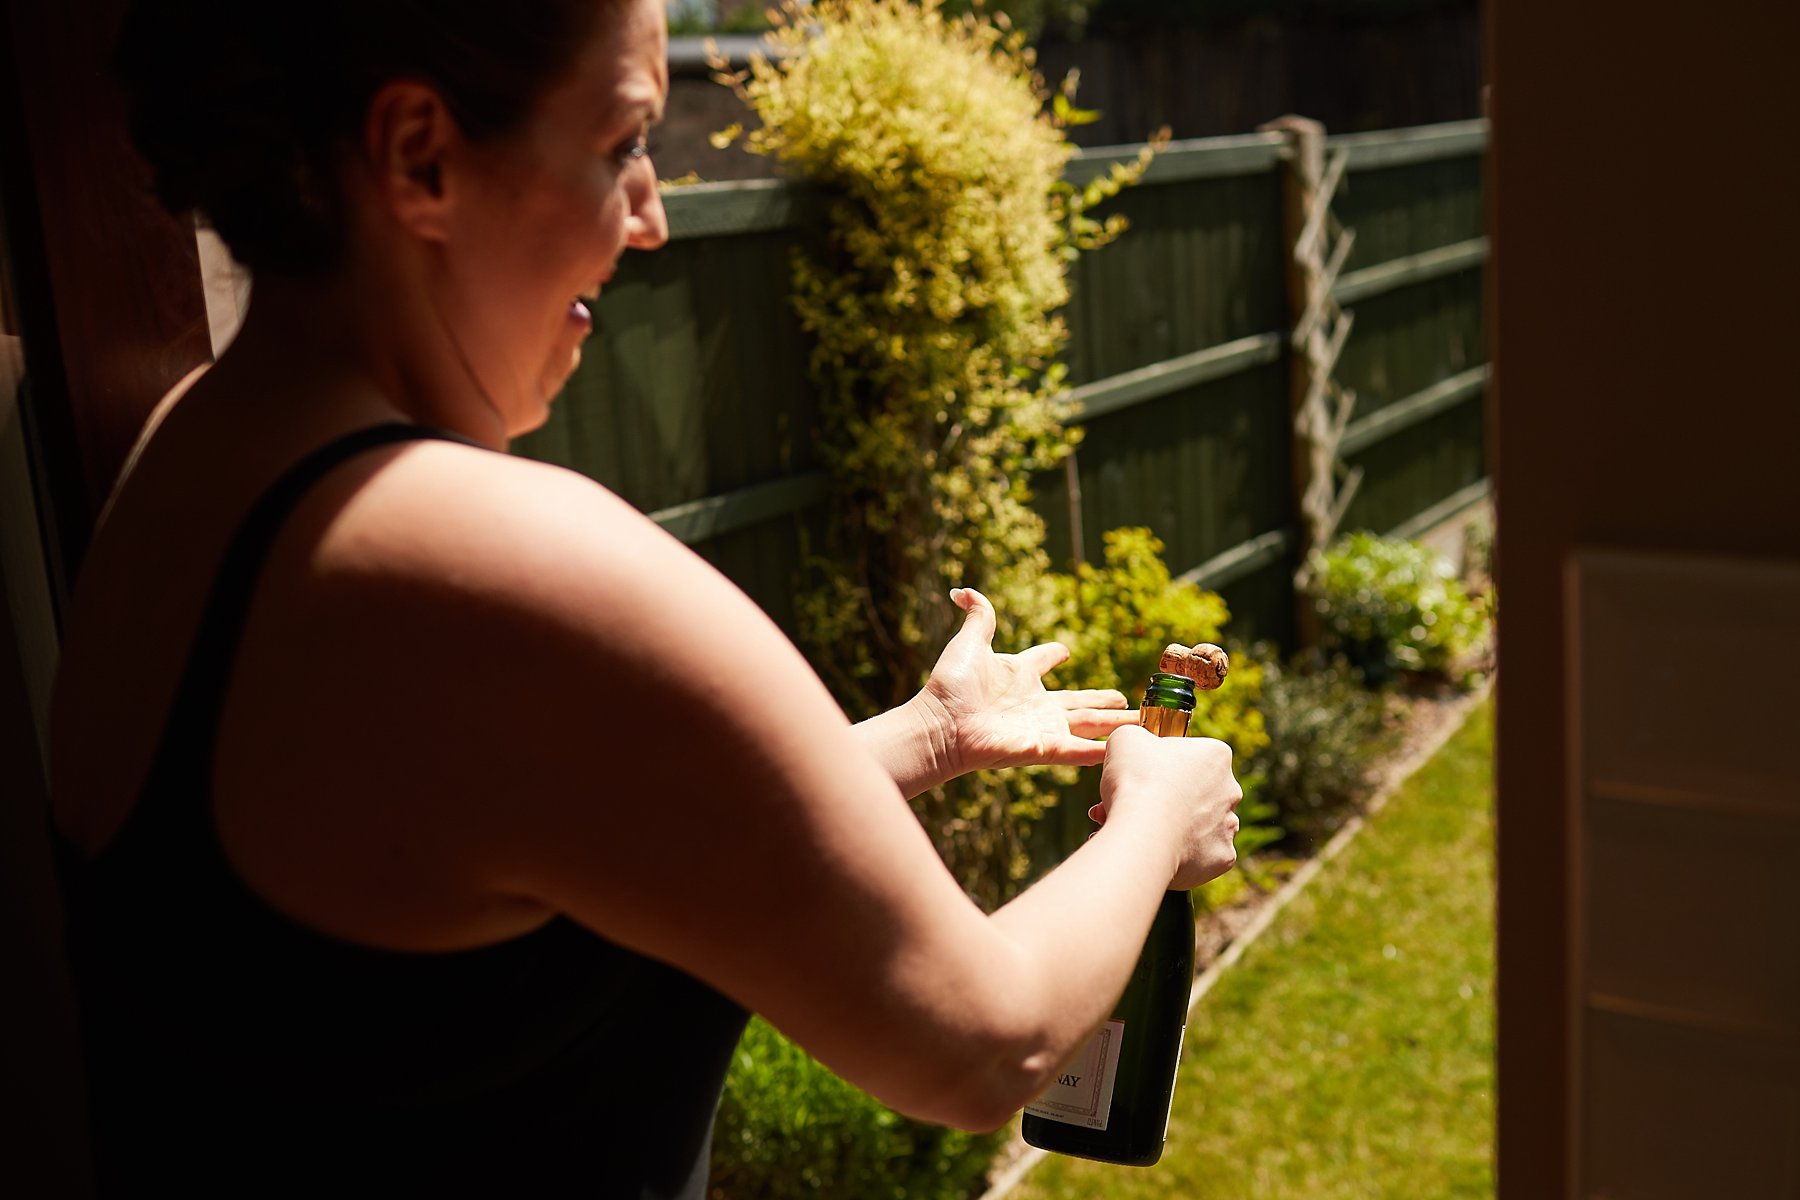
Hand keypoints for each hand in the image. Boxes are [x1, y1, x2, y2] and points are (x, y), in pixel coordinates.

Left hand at [915, 588, 1135, 776]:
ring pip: (1091, 725)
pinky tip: (1127, 752)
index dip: (1053, 652)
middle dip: (1104, 702)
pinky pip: (1080, 750)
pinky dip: (1102, 751)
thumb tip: (962, 590)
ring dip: (1117, 725)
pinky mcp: (1045, 747)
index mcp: (1019, 674)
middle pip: (1079, 701)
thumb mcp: (969, 643)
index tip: (1063, 649)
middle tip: (1127, 699)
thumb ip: (978, 616)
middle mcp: (1035, 703)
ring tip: (1143, 723)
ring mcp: (1042, 726)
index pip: (1042, 659)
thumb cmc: (950, 686)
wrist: (941, 724)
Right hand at [1091, 722, 1241, 889]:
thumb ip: (1137, 736)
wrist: (1142, 833)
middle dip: (1172, 798)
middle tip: (1139, 806)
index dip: (1164, 765)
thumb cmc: (1136, 780)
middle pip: (1198, 792)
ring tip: (1146, 831)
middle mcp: (1231, 789)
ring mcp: (1229, 825)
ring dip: (1178, 827)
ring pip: (1202, 825)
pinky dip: (1184, 855)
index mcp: (1216, 755)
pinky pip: (1203, 855)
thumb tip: (1138, 746)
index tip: (1144, 775)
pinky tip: (1160, 851)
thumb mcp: (1125, 738)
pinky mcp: (1222, 857)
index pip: (1192, 756)